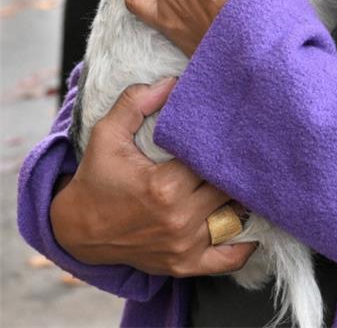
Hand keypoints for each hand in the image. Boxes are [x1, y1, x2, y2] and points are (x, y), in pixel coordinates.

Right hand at [50, 79, 255, 275]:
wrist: (76, 230)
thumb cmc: (96, 178)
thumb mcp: (107, 135)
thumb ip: (135, 103)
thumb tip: (172, 81)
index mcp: (164, 187)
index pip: (213, 160)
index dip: (224, 143)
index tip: (234, 129)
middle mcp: (178, 219)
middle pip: (228, 186)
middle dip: (235, 168)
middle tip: (246, 150)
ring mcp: (183, 245)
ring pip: (233, 216)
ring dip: (240, 198)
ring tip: (248, 177)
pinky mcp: (183, 265)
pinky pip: (226, 259)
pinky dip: (242, 245)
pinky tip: (250, 224)